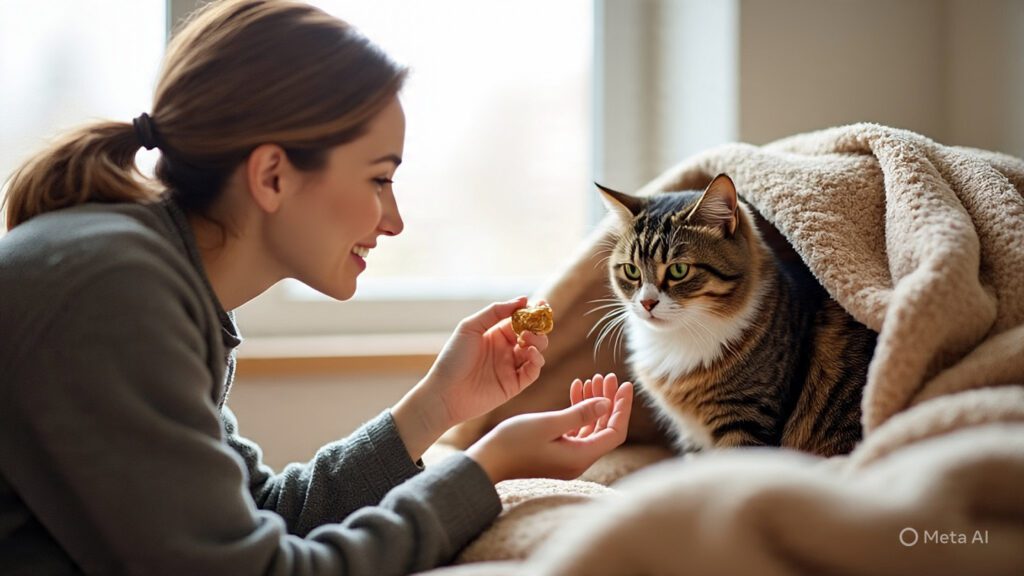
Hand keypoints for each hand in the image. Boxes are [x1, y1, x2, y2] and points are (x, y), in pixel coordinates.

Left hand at [392, 297, 548, 460]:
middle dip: (538, 327)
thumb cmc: (453, 358)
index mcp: (495, 334)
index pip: (520, 319)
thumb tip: (523, 300)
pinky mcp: (514, 385)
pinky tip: (531, 353)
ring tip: (528, 339)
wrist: (444, 393)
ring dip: (539, 342)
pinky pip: (533, 371)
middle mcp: (505, 349)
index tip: (543, 304)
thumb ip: (495, 312)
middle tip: (536, 324)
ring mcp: (510, 367)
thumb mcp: (470, 327)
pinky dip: (537, 360)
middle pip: (532, 334)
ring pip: (536, 351)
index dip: (532, 312)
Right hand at [466, 374, 633, 482]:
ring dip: (593, 403)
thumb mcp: (548, 424)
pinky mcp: (556, 453)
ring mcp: (567, 458)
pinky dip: (577, 410)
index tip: (625, 384)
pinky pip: (575, 430)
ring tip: (592, 379)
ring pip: (590, 427)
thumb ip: (580, 413)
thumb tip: (608, 403)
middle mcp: (578, 460)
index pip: (614, 432)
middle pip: (604, 429)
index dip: (622, 408)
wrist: (486, 462)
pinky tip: (576, 389)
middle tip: (608, 376)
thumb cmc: (513, 443)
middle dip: (608, 401)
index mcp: (580, 456)